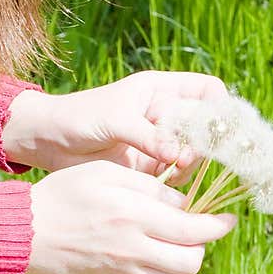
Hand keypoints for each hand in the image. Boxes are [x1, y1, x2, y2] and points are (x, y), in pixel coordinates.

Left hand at [4, 71, 228, 182]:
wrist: (47, 142)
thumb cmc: (78, 117)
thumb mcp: (114, 120)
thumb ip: (148, 135)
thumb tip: (179, 155)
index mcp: (160, 90)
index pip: (207, 91)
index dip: (221, 106)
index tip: (224, 127)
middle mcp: (165, 115)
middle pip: (206, 126)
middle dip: (207, 142)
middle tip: (193, 158)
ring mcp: (160, 142)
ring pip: (194, 154)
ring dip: (192, 164)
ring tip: (176, 170)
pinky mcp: (150, 167)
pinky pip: (176, 175)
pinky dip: (178, 181)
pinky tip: (169, 183)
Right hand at [26, 160, 236, 273]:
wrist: (27, 231)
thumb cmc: (66, 192)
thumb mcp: (107, 173)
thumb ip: (151, 188)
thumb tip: (183, 205)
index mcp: (134, 216)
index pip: (193, 229)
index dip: (219, 225)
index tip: (229, 218)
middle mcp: (133, 249)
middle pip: (191, 262)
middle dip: (202, 246)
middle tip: (195, 229)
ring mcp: (124, 272)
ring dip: (185, 265)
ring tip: (175, 244)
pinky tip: (157, 260)